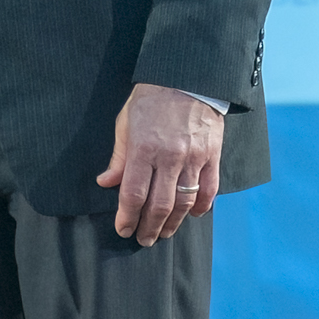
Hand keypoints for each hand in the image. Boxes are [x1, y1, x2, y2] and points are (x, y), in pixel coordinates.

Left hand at [96, 82, 223, 244]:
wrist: (187, 78)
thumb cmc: (150, 100)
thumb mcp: (125, 123)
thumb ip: (119, 156)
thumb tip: (106, 183)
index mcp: (144, 149)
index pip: (134, 194)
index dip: (128, 216)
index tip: (123, 229)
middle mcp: (170, 157)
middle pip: (160, 204)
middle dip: (150, 227)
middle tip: (143, 240)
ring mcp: (194, 157)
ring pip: (185, 201)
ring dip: (174, 223)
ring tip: (164, 233)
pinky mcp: (212, 155)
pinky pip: (209, 188)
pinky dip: (201, 206)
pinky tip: (193, 215)